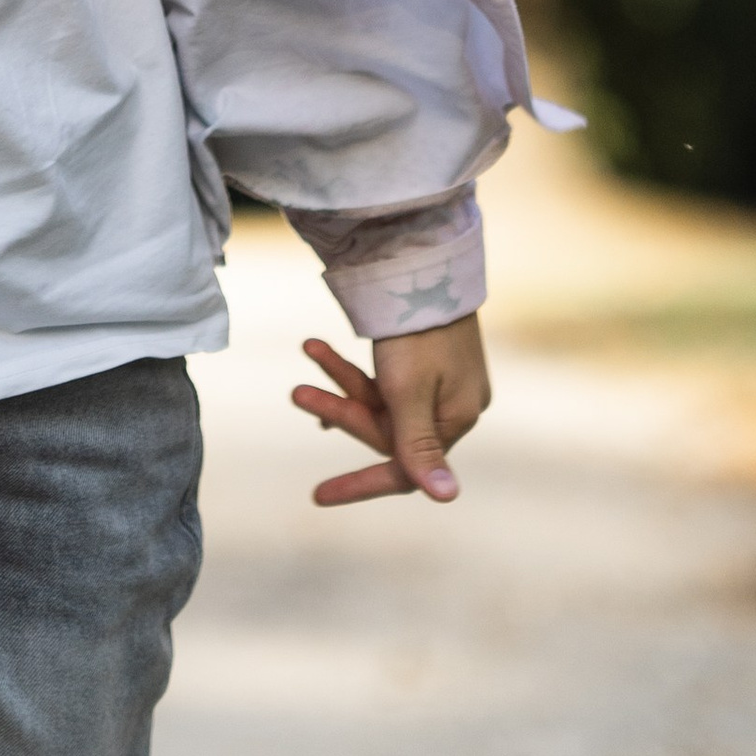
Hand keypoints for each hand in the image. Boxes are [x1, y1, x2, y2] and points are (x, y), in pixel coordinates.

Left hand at [293, 315, 490, 506]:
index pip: (406, 469)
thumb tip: (447, 498)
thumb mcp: (408, 391)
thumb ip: (419, 447)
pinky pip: (384, 378)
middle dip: (342, 410)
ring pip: (381, 399)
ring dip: (342, 379)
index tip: (317, 496)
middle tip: (297, 392)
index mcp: (457, 417)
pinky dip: (354, 370)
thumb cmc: (416, 328)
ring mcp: (439, 378)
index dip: (360, 485)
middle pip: (387, 429)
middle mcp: (452, 403)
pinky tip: (321, 356)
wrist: (424, 256)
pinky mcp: (424, 356)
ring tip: (309, 347)